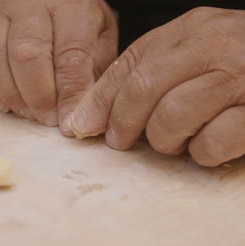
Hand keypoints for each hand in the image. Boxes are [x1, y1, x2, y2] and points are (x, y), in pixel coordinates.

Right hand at [0, 0, 117, 134]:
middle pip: (26, 55)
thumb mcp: (99, 37)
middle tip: (46, 118)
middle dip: (37, 96)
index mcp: (69, 7)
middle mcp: (30, 6)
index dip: (68, 94)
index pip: (69, 55)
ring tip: (26, 113)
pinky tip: (3, 104)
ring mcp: (0, 15)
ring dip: (10, 94)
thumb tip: (78, 113)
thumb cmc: (74, 19)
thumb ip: (91, 72)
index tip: (68, 119)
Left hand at [70, 7, 244, 166]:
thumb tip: (86, 118)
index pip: (129, 65)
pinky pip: (212, 142)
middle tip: (121, 141)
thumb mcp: (190, 57)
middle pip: (143, 89)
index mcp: (192, 29)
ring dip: (165, 140)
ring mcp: (241, 77)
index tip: (81, 127)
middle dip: (123, 123)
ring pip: (172, 117)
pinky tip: (208, 144)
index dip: (99, 101)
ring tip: (176, 140)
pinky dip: (202, 152)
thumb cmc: (237, 67)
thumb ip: (145, 76)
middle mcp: (215, 45)